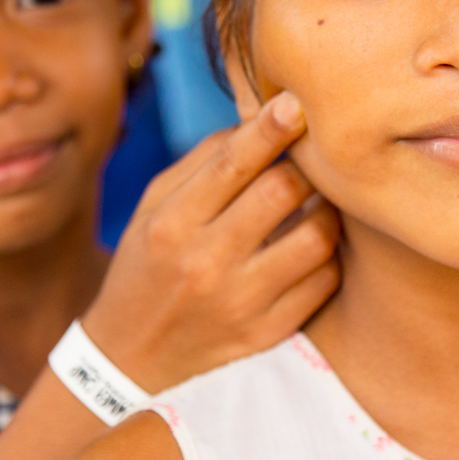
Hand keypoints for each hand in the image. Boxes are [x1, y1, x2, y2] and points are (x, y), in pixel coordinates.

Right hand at [82, 92, 339, 392]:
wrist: (132, 356)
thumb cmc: (146, 265)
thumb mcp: (153, 208)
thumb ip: (202, 162)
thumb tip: (260, 122)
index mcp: (172, 223)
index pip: (232, 163)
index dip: (270, 128)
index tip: (296, 103)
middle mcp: (205, 262)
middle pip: (282, 192)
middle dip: (303, 168)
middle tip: (308, 163)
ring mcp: (240, 303)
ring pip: (316, 237)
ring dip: (326, 211)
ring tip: (317, 205)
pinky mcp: (267, 333)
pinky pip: (323, 282)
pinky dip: (326, 257)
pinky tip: (311, 249)